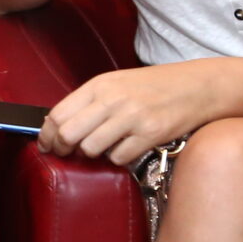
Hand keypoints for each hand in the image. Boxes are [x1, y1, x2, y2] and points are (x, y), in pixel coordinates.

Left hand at [40, 63, 226, 167]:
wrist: (196, 86)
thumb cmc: (153, 86)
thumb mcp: (116, 83)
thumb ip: (88, 101)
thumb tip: (57, 125)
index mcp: (99, 85)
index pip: (58, 114)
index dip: (46, 135)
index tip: (46, 145)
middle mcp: (113, 99)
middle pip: (68, 134)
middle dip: (62, 149)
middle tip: (66, 154)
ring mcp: (132, 117)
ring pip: (90, 148)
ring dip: (92, 154)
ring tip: (102, 147)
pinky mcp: (150, 134)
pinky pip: (118, 157)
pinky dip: (118, 158)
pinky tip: (126, 148)